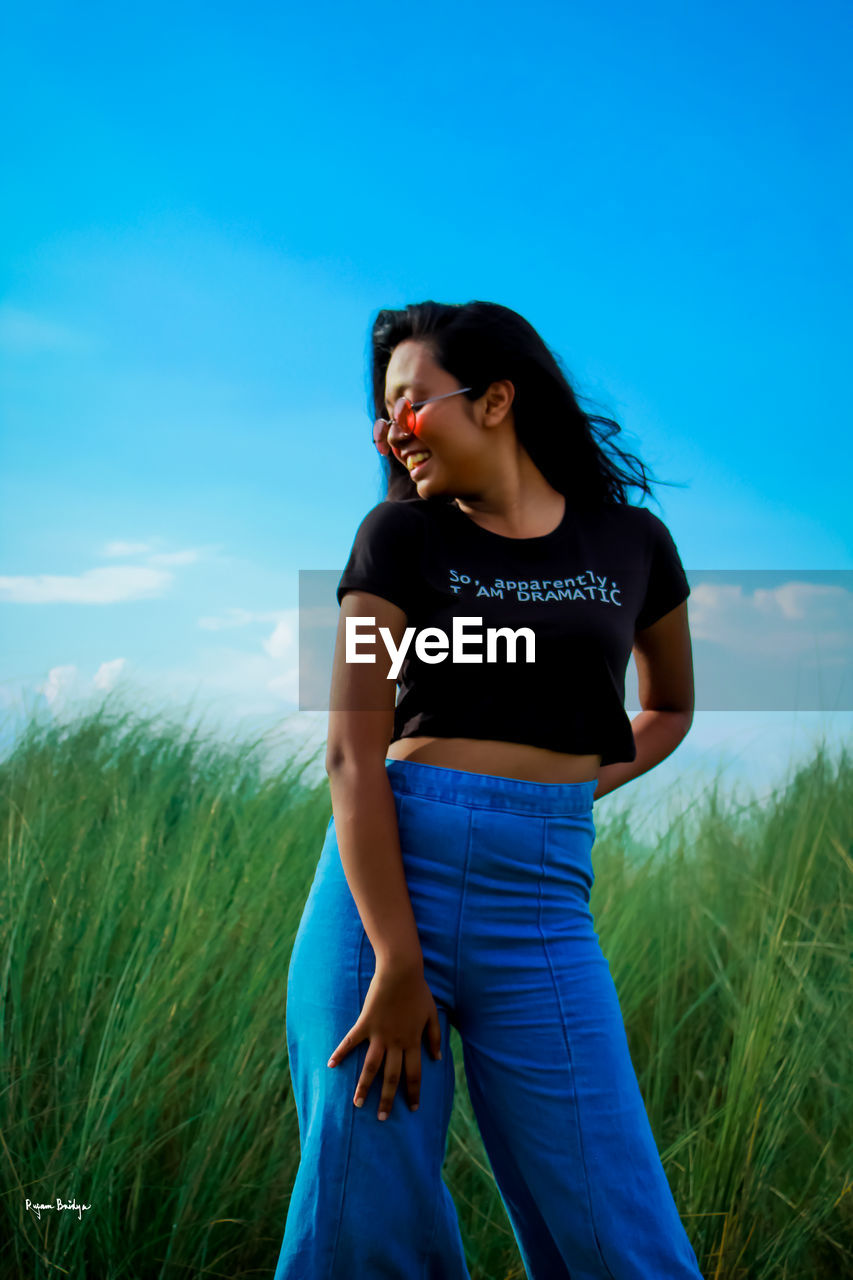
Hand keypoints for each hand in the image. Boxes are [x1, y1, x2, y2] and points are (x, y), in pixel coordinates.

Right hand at [327, 961, 442, 1120]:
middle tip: (382, 1118)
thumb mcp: (431, 1014)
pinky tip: (331, 1065)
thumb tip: (437, 1058)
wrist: (401, 971)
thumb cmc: (418, 991)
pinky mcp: (365, 1024)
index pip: (414, 1073)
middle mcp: (396, 1042)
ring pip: (371, 1067)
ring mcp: (379, 1034)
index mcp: (412, 1041)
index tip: (413, 1108)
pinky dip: (340, 1053)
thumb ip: (434, 1037)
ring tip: (358, 1104)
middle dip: (388, 1099)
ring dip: (364, 1087)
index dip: (413, 1092)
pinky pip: (351, 1042)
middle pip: (392, 1077)